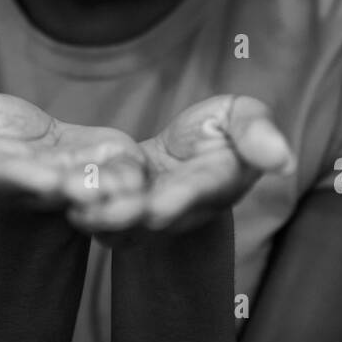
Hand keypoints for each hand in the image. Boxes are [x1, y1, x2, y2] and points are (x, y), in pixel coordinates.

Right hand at [0, 91, 148, 217]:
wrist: (36, 138)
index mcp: (6, 172)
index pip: (13, 177)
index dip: (29, 180)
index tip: (45, 180)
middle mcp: (46, 187)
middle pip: (60, 191)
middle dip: (73, 191)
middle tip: (86, 190)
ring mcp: (85, 184)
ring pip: (99, 195)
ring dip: (109, 195)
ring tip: (120, 188)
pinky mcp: (118, 171)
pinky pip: (130, 181)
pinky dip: (136, 182)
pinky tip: (142, 179)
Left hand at [66, 94, 294, 237]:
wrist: (185, 152)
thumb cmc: (218, 129)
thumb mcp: (241, 117)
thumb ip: (257, 134)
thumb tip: (284, 161)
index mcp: (215, 184)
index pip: (200, 194)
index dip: (180, 201)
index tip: (159, 207)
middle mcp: (180, 209)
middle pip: (154, 217)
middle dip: (130, 216)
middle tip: (104, 213)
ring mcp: (147, 218)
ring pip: (122, 224)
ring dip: (99, 217)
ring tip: (75, 206)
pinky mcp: (118, 214)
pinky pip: (98, 217)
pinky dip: (80, 207)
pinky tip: (57, 195)